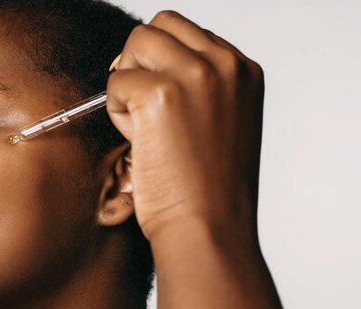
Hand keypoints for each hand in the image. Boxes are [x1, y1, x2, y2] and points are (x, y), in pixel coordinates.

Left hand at [107, 11, 264, 240]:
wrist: (209, 230)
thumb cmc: (210, 190)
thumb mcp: (223, 124)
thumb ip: (201, 87)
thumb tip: (153, 66)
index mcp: (244, 70)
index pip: (188, 33)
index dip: (163, 66)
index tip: (165, 107)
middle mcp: (226, 63)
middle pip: (159, 26)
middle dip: (141, 62)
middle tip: (144, 108)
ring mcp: (195, 74)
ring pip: (135, 44)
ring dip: (128, 82)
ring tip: (144, 127)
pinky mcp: (161, 94)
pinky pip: (116, 81)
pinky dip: (116, 110)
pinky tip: (140, 142)